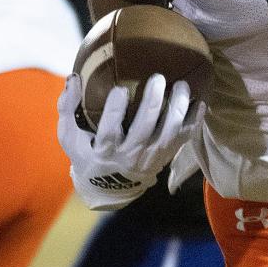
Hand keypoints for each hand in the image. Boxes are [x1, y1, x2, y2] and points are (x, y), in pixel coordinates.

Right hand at [57, 73, 193, 210]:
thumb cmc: (88, 154)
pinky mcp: (165, 157)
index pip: (109, 132)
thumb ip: (67, 108)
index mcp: (104, 151)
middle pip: (144, 130)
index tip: (119, 89)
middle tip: (158, 78)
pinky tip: (199, 103)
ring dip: (177, 109)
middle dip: (153, 103)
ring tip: (182, 85)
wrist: (110, 188)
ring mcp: (150, 158)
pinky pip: (183, 139)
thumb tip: (73, 77)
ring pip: (168, 134)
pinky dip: (194, 122)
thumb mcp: (70, 137)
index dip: (114, 111)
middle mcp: (129, 156)